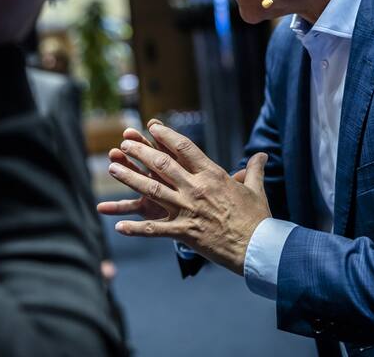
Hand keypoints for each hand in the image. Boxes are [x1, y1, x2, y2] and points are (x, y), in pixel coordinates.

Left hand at [97, 120, 270, 274]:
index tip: (152, 126)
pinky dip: (136, 229)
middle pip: (162, 164)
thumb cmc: (258, 218)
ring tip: (112, 168)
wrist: (258, 247)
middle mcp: (196, 188)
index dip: (165, 135)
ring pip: (152, 190)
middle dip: (140, 152)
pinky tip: (119, 226)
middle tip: (124, 143)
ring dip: (129, 178)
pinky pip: (154, 229)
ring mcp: (188, 210)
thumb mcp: (256, 189)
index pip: (184, 148)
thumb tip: (261, 155)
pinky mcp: (184, 232)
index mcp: (213, 174)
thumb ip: (254, 170)